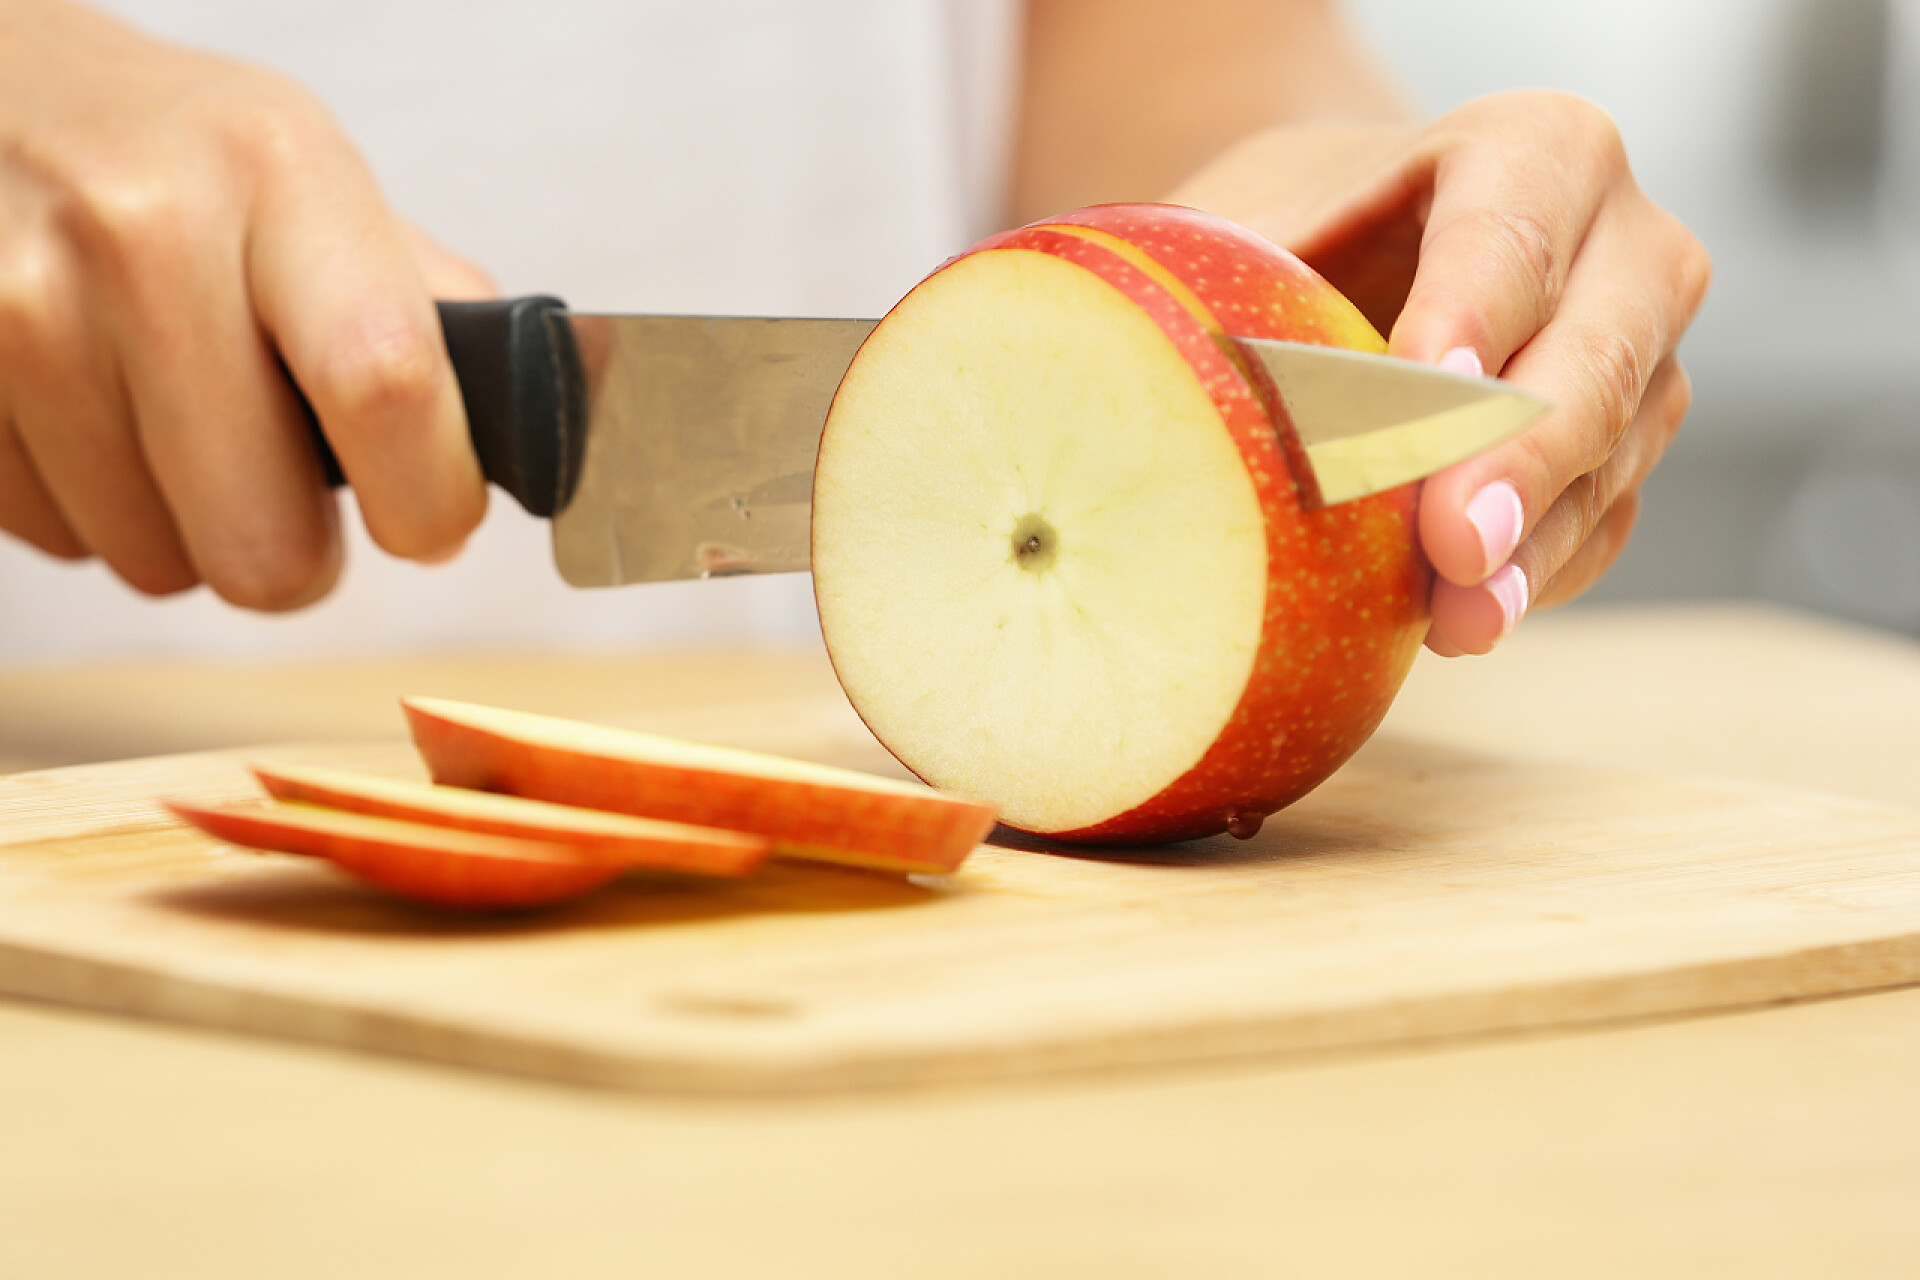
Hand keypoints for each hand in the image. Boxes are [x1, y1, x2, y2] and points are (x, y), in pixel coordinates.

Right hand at [0, 0, 491, 609]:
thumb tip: (548, 430)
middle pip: (264, 541)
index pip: (386, 385)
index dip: (428, 501)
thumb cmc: (182, 156)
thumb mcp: (316, 181)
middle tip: (292, 495)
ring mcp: (17, 306)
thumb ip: (424, 308)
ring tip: (181, 427)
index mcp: (280, 172)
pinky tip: (97, 417)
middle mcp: (142, 231)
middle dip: (300, 556)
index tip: (430, 521)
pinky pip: (61, 544)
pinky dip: (96, 511)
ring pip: (159, 563)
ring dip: (192, 530)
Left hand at [1171, 89, 1711, 654]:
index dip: (1469, 316)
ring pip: (1607, 458)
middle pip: (1594, 356)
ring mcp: (1644, 357)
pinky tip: (1458, 622)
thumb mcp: (1256, 221)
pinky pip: (1597, 526)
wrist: (1359, 250)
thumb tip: (1133, 369)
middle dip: (1517, 457)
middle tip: (1453, 546)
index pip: (1511, 235)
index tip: (1423, 389)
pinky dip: (1529, 578)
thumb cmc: (1301, 230)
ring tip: (1455, 621)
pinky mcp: (1627, 453)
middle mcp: (1626, 245)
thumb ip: (1227, 277)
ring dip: (1527, 549)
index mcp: (1538, 148)